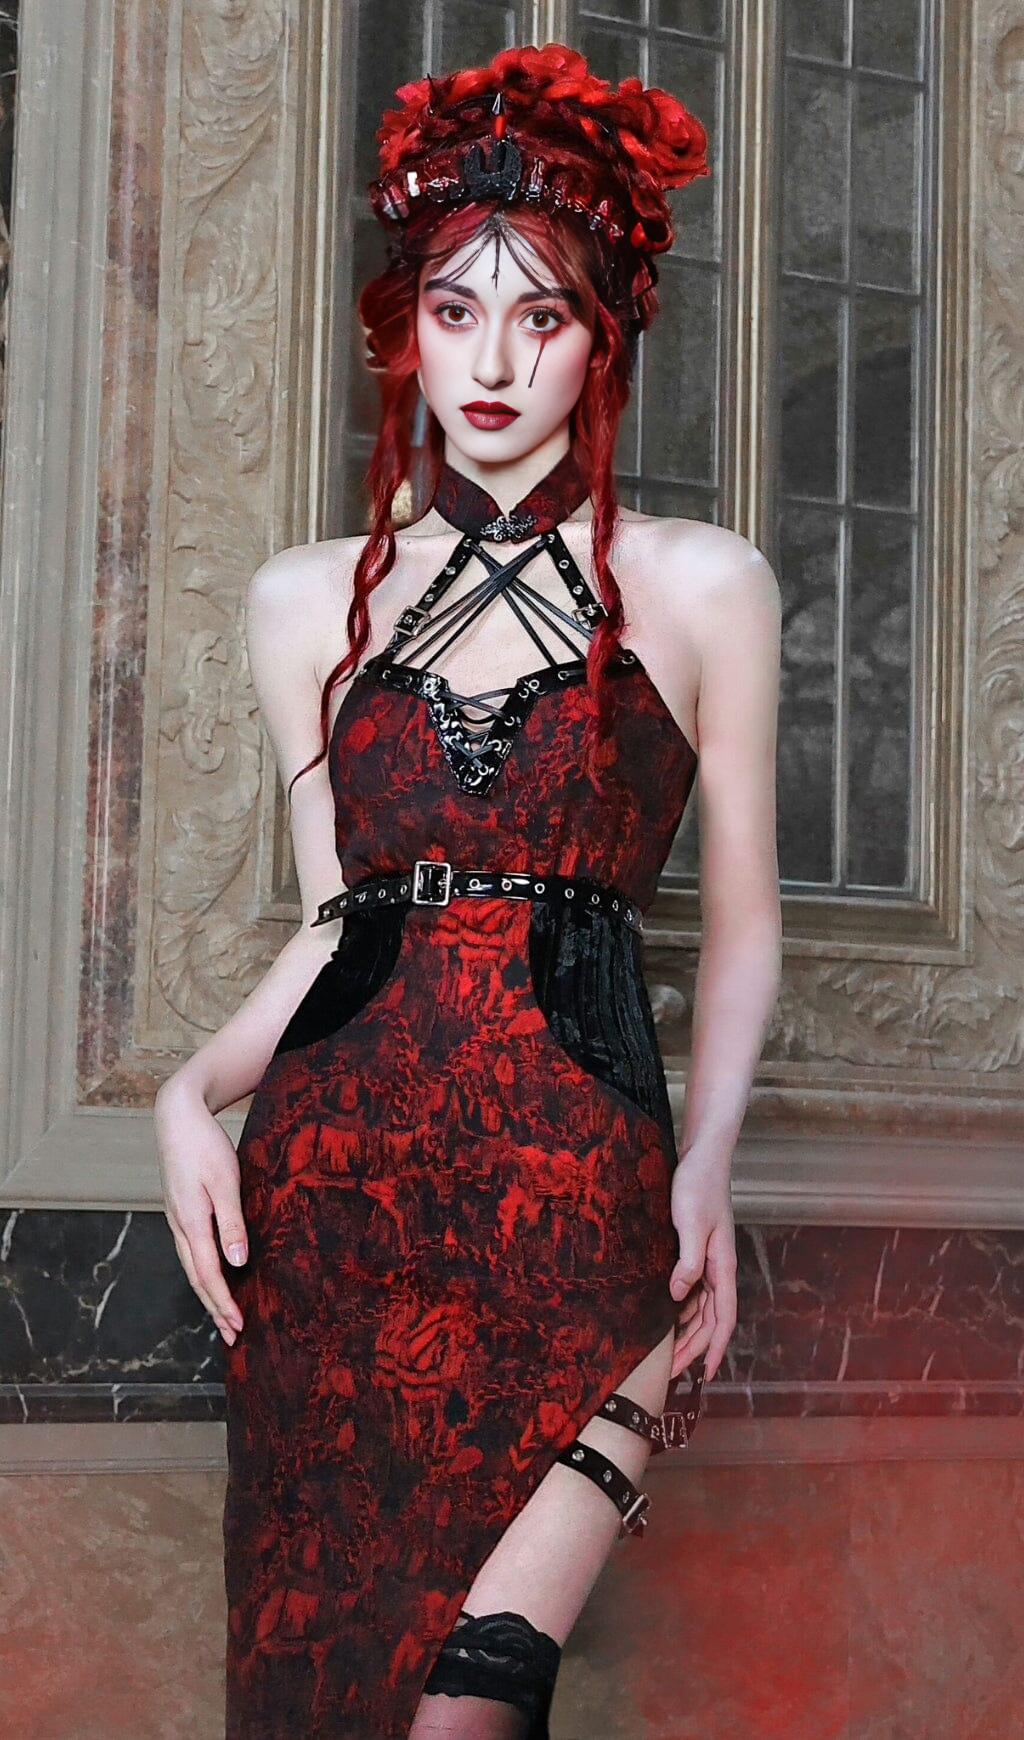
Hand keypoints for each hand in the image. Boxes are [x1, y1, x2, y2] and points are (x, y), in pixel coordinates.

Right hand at [154, 1079, 247, 1345]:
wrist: (177, 1116)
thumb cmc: (204, 1146)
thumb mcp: (225, 1182)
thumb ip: (231, 1224)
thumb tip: (237, 1264)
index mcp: (190, 1223)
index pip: (208, 1275)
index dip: (223, 1303)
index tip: (238, 1327)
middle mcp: (179, 1226)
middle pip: (197, 1278)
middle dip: (215, 1309)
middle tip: (233, 1336)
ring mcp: (177, 1219)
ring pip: (192, 1266)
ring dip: (209, 1293)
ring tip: (224, 1316)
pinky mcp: (180, 1210)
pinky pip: (191, 1250)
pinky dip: (204, 1271)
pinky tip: (214, 1274)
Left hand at [666, 1154, 736, 1383]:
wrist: (703, 1156)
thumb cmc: (698, 1186)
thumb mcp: (690, 1224)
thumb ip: (687, 1262)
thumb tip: (677, 1297)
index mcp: (723, 1266)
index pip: (723, 1320)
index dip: (714, 1349)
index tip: (703, 1376)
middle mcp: (719, 1269)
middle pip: (711, 1321)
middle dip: (694, 1349)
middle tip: (672, 1375)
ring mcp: (710, 1261)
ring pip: (702, 1308)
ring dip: (688, 1332)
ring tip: (668, 1354)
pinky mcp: (698, 1250)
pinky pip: (694, 1290)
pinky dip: (683, 1310)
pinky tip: (668, 1317)